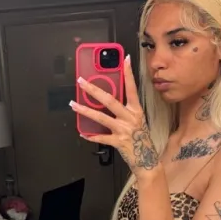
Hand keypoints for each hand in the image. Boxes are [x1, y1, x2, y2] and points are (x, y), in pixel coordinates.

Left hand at [70, 56, 158, 173]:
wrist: (146, 160)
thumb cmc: (140, 139)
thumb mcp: (137, 120)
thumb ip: (125, 110)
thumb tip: (108, 99)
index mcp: (136, 110)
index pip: (132, 88)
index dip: (128, 73)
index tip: (125, 59)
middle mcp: (130, 118)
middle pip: (109, 100)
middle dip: (93, 90)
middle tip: (81, 82)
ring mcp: (123, 130)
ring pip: (100, 117)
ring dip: (85, 110)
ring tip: (73, 104)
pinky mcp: (118, 142)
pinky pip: (101, 137)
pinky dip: (91, 136)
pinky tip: (82, 133)